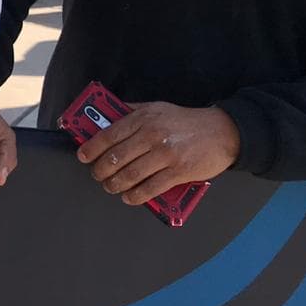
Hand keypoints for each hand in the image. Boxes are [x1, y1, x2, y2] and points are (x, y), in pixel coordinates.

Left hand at [77, 102, 239, 205]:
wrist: (221, 131)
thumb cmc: (185, 121)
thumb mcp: (156, 108)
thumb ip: (131, 111)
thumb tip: (106, 116)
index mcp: (143, 118)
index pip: (110, 134)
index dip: (92, 148)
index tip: (83, 156)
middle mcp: (152, 135)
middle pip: (117, 157)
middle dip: (101, 170)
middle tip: (97, 175)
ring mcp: (166, 154)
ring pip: (131, 174)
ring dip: (115, 184)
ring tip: (110, 187)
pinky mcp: (179, 172)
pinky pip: (151, 187)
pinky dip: (136, 195)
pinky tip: (129, 197)